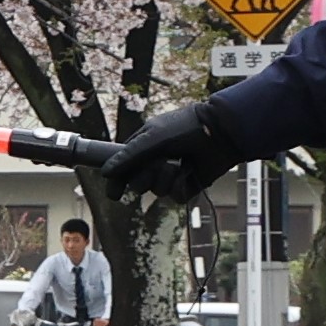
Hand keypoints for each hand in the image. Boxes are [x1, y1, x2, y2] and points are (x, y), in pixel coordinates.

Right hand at [105, 98, 243, 205]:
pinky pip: (176, 197)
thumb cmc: (185, 128)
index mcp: (143, 148)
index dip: (118, 181)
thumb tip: (105, 173)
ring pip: (157, 191)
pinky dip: (182, 186)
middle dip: (147, 176)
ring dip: (167, 178)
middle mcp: (155, 163)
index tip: (114, 194)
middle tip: (159, 163)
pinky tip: (190, 172)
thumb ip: (128, 156)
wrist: (220, 133)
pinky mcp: (188, 186)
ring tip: (180, 163)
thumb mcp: (151, 137)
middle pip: (138, 184)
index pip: (123, 169)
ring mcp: (172, 176)